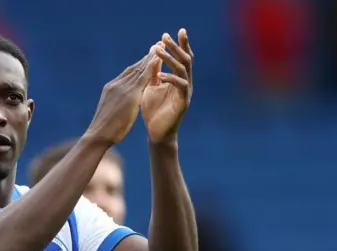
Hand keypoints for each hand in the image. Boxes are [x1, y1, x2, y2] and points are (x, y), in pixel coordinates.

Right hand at [85, 46, 162, 144]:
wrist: (98, 135)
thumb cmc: (103, 131)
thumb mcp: (110, 113)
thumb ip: (115, 105)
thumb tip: (119, 106)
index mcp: (111, 89)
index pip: (127, 75)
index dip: (138, 66)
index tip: (147, 58)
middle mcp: (116, 85)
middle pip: (133, 68)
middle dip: (146, 58)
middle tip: (156, 46)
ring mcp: (122, 88)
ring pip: (139, 69)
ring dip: (151, 58)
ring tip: (161, 47)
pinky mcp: (129, 94)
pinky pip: (143, 77)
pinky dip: (151, 67)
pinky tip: (159, 60)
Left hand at [141, 29, 194, 143]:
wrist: (156, 132)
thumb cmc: (153, 110)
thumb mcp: (151, 86)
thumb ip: (153, 72)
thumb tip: (152, 53)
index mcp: (178, 78)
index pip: (180, 57)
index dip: (179, 44)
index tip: (172, 31)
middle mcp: (185, 83)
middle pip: (185, 60)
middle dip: (176, 46)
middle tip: (166, 36)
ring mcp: (185, 92)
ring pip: (183, 70)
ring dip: (171, 59)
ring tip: (159, 50)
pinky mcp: (183, 103)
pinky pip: (180, 86)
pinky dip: (170, 79)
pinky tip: (160, 75)